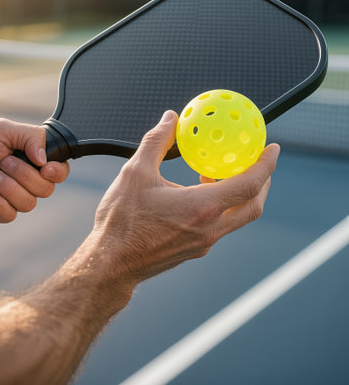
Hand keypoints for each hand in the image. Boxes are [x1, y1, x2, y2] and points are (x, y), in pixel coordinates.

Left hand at [0, 119, 69, 222]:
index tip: (45, 168)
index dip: (57, 172)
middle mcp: (25, 179)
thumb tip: (46, 160)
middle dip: (23, 175)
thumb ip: (32, 137)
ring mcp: (13, 197)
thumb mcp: (2, 130)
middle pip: (46, 189)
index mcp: (31, 159)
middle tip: (1, 163)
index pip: (59, 170)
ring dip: (7, 187)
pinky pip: (11, 215)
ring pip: (29, 203)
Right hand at [93, 110, 279, 283]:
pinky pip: (220, 226)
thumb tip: (170, 119)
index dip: (265, 164)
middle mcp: (209, 229)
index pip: (249, 184)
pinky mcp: (194, 250)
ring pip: (237, 218)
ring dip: (241, 195)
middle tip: (256, 163)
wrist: (111, 265)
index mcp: (201, 208)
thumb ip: (156, 142)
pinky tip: (199, 195)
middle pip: (253, 206)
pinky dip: (222, 207)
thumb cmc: (121, 222)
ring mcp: (204, 243)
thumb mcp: (135, 173)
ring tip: (222, 174)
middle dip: (262, 182)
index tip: (273, 148)